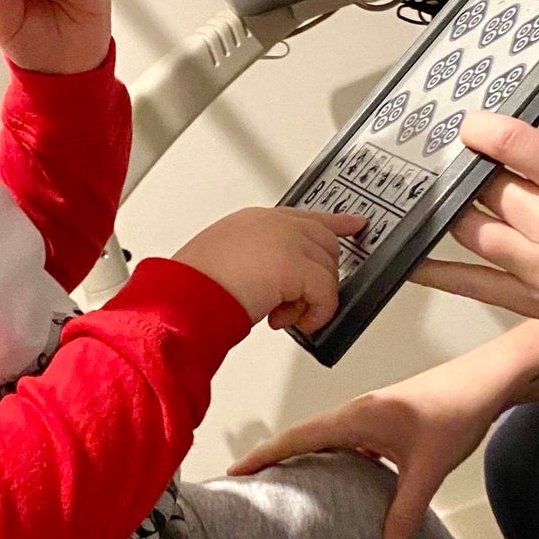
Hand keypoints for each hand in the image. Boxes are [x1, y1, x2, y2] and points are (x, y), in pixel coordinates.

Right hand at [174, 206, 362, 333]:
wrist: (184, 297)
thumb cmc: (194, 286)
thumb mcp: (228, 260)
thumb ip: (259, 260)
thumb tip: (281, 286)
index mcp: (256, 220)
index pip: (306, 217)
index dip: (334, 223)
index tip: (355, 224)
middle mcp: (274, 224)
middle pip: (325, 244)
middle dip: (319, 277)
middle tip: (298, 303)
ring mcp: (286, 241)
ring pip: (327, 269)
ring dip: (311, 299)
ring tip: (283, 314)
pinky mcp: (295, 265)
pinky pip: (326, 292)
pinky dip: (317, 313)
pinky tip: (296, 321)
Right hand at [229, 364, 499, 538]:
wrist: (486, 382)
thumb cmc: (456, 412)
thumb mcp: (426, 469)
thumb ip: (405, 514)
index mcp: (357, 418)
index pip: (299, 436)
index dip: (265, 454)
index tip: (236, 470)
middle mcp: (358, 412)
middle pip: (306, 436)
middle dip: (277, 458)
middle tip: (251, 484)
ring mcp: (373, 415)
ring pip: (329, 439)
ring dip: (308, 458)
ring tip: (289, 487)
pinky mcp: (388, 420)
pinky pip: (351, 441)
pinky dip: (338, 459)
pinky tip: (346, 483)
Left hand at [411, 111, 538, 357]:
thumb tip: (498, 153)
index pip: (516, 144)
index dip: (483, 131)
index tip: (470, 127)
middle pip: (487, 189)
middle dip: (471, 174)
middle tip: (459, 165)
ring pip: (470, 230)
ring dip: (455, 213)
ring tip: (446, 199)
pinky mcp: (532, 303)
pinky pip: (469, 283)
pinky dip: (436, 270)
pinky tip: (414, 258)